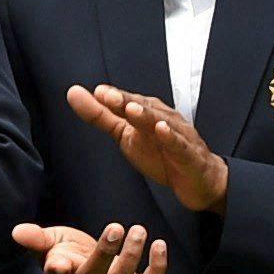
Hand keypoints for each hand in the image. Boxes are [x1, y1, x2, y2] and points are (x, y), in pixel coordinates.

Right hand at [17, 217, 169, 273]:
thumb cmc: (67, 258)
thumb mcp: (50, 245)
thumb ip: (37, 238)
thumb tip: (17, 231)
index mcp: (63, 273)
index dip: (57, 269)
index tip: (56, 262)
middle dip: (106, 253)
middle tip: (115, 227)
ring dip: (133, 256)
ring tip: (139, 230)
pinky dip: (158, 268)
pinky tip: (160, 244)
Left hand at [68, 83, 228, 214]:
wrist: (199, 180)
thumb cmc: (162, 153)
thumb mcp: (125, 135)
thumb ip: (100, 115)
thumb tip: (74, 92)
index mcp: (146, 113)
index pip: (127, 102)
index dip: (113, 98)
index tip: (97, 93)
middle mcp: (162, 119)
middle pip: (143, 108)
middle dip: (126, 101)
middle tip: (108, 96)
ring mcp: (178, 135)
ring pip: (161, 122)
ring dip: (146, 115)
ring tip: (131, 108)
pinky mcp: (189, 155)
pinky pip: (180, 145)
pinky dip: (172, 137)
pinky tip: (162, 131)